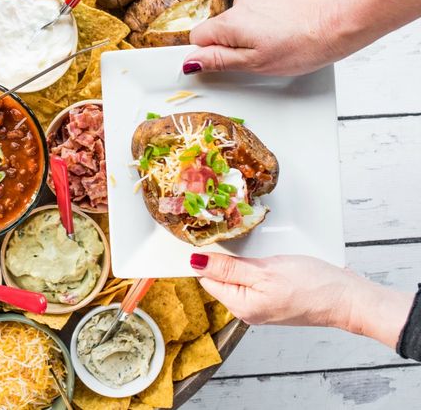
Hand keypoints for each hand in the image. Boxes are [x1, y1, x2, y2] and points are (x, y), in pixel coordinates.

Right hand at [183, 0, 347, 75]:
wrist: (337, 26)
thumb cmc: (302, 47)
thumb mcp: (254, 64)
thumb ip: (218, 61)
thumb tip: (190, 62)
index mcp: (230, 22)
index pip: (196, 38)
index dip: (206, 56)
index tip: (222, 66)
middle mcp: (239, 5)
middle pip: (215, 32)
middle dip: (228, 48)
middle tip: (253, 61)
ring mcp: (255, 0)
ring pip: (233, 26)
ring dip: (244, 40)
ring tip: (271, 50)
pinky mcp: (268, 0)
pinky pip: (249, 19)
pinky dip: (258, 32)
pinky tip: (277, 40)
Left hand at [190, 252, 413, 348]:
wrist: (348, 298)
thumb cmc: (312, 285)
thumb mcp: (265, 271)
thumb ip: (228, 268)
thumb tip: (196, 262)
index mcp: (240, 305)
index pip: (206, 279)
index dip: (205, 257)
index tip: (205, 237)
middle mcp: (247, 310)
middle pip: (220, 278)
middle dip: (223, 258)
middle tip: (230, 235)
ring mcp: (261, 306)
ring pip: (237, 277)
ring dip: (240, 261)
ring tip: (253, 248)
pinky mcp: (274, 299)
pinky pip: (253, 280)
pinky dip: (254, 267)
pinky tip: (265, 259)